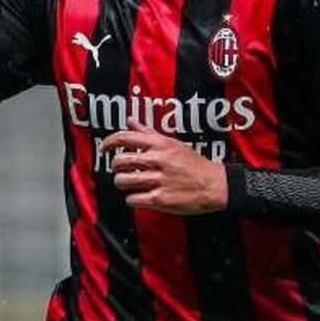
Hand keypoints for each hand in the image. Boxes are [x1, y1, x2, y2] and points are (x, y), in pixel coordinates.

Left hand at [100, 119, 227, 214]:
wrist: (214, 185)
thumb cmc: (194, 164)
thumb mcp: (173, 143)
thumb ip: (148, 133)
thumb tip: (131, 120)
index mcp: (160, 144)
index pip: (125, 138)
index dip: (109, 142)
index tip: (104, 147)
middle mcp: (157, 160)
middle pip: (120, 161)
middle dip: (116, 167)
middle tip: (121, 169)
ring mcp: (158, 180)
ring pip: (123, 181)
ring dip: (122, 183)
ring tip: (129, 183)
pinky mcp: (160, 199)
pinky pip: (133, 199)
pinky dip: (132, 199)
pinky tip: (139, 196)